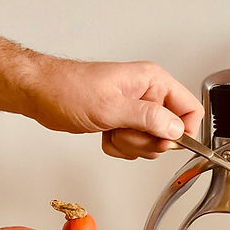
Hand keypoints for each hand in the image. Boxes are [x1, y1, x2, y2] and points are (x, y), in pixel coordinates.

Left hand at [28, 59, 202, 159]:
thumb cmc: (67, 88)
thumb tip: (176, 129)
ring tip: (112, 130)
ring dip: (131, 146)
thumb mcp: (111, 106)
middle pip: (171, 131)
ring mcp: (135, 109)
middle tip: (126, 132)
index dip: (183, 131)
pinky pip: (133, 146)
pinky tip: (104, 134)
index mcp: (153, 81)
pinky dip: (119, 147)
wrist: (40, 93)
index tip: (164, 142)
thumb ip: (148, 118)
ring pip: (152, 142)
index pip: (190, 109)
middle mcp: (148, 94)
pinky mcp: (123, 121)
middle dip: (147, 141)